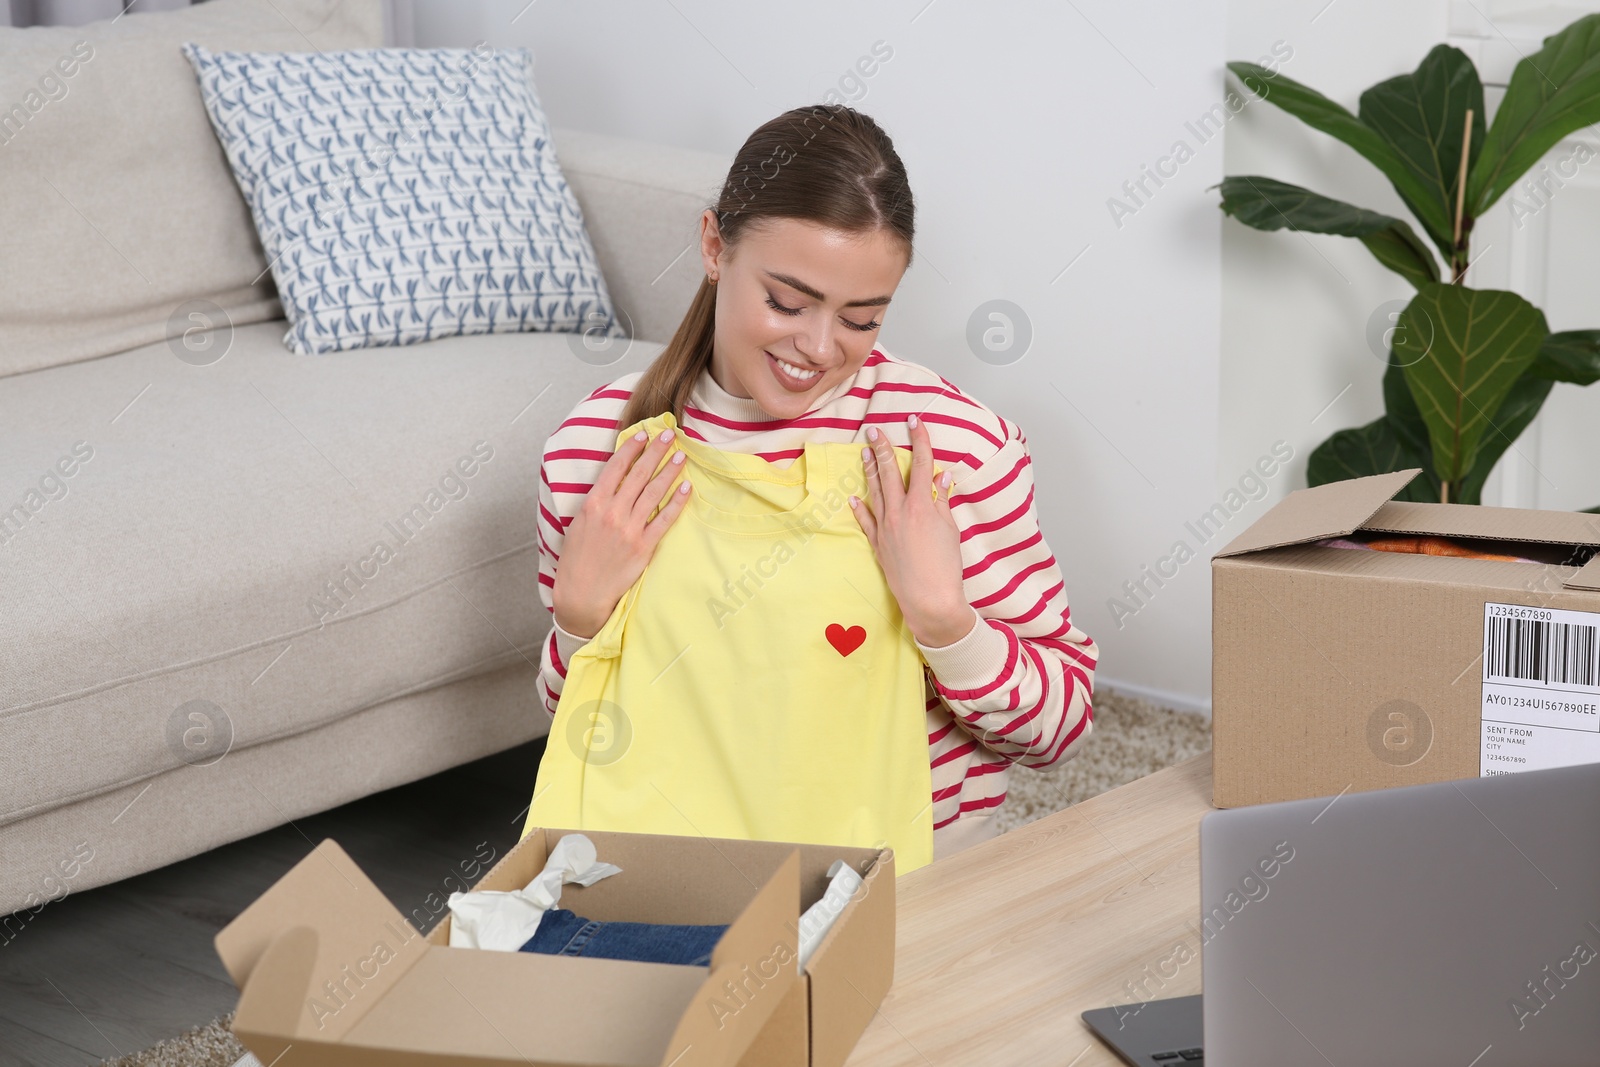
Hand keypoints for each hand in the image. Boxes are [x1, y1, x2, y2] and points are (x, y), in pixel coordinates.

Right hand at [552, 426, 691, 638]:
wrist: (582, 593)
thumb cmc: (577, 559)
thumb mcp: (578, 524)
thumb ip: (596, 503)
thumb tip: (612, 483)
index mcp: (593, 504)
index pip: (616, 468)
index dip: (632, 448)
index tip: (643, 433)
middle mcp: (613, 512)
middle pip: (639, 474)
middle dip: (656, 451)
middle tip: (670, 435)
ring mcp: (630, 529)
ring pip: (654, 492)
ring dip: (670, 471)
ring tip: (682, 456)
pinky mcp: (644, 546)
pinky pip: (664, 519)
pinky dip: (677, 502)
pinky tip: (686, 489)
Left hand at [849, 414, 975, 648]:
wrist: (930, 601)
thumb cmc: (946, 568)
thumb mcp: (951, 530)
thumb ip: (943, 502)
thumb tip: (943, 477)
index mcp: (922, 506)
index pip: (922, 464)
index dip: (919, 440)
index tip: (914, 420)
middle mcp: (900, 513)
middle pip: (891, 473)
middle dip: (884, 448)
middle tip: (874, 429)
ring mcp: (886, 529)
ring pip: (876, 492)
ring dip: (871, 471)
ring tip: (865, 452)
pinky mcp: (879, 546)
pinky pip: (867, 522)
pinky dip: (860, 509)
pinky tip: (854, 498)